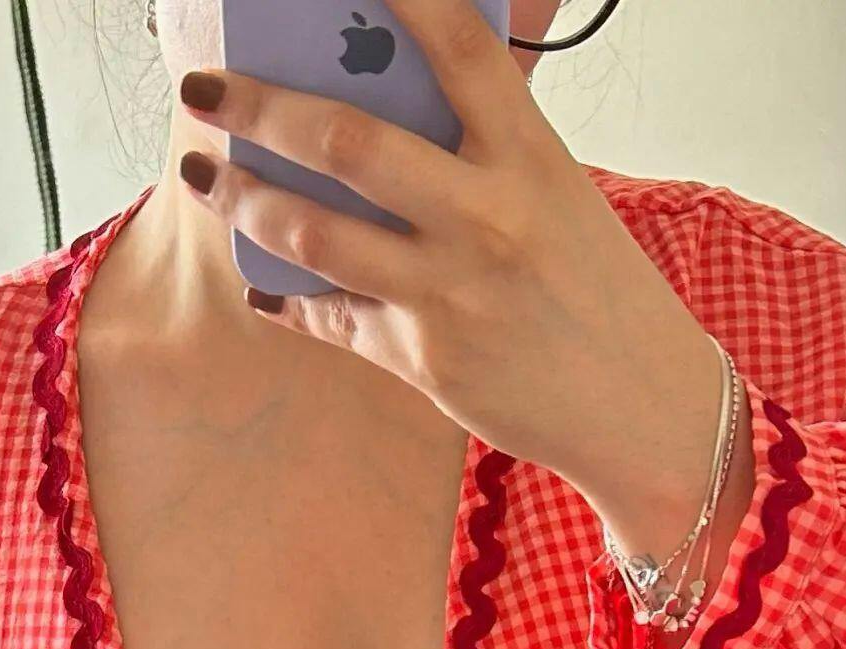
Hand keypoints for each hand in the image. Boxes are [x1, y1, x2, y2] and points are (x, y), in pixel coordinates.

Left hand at [173, 0, 743, 557]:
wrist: (641, 405)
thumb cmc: (594, 289)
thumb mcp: (558, 195)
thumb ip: (486, 142)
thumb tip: (391, 90)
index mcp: (530, 157)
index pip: (459, 46)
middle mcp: (487, 218)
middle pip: (347, 142)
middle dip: (257, 109)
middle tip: (204, 93)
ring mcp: (449, 293)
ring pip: (315, 233)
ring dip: (244, 201)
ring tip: (208, 177)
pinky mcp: (423, 360)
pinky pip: (331, 314)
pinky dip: (287, 296)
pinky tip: (261, 282)